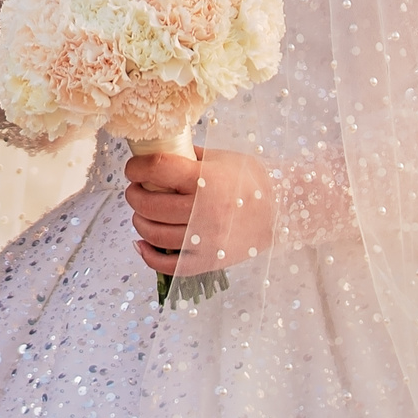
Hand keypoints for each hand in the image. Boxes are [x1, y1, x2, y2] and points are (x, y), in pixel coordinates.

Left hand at [124, 148, 273, 276]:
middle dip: (134, 195)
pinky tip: (141, 243)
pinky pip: (168, 265)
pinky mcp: (208, 262)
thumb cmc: (252, 181)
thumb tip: (157, 153)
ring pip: (154, 234)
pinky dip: (147, 255)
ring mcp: (205, 240)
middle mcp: (203, 210)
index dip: (136, 167)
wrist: (283, 211)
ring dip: (139, 222)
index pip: (156, 169)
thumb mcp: (222, 159)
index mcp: (206, 179)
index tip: (133, 168)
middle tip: (135, 190)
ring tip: (141, 214)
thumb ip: (189, 156)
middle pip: (149, 204)